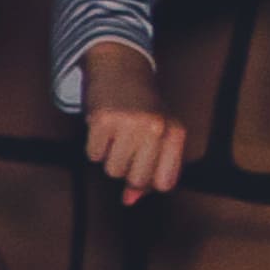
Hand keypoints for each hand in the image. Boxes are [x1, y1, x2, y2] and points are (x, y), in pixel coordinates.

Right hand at [78, 48, 193, 203]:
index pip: (165, 182)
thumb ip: (150, 170)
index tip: (144, 169)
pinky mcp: (103, 119)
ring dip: (109, 158)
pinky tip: (103, 129)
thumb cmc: (143, 109)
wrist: (121, 69)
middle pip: (137, 179)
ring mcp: (130, 123)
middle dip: (128, 171)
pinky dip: (95, 147)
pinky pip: (94, 155)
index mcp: (175, 133)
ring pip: (113, 170)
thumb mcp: (157, 136)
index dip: (150, 182)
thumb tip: (130, 200)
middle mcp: (156, 128)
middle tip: (127, 150)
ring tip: (116, 136)